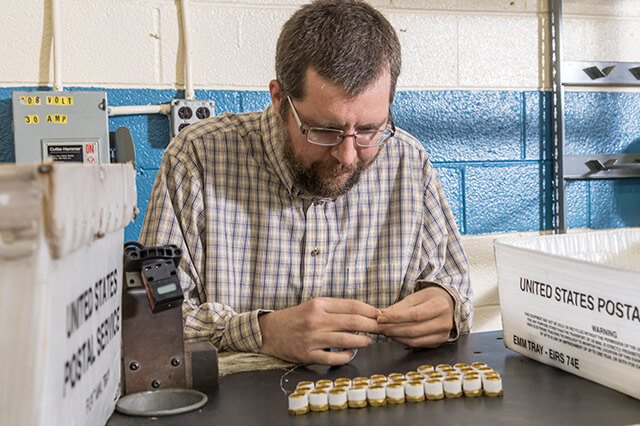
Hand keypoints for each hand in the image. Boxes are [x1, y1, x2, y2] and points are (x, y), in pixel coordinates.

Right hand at [258, 297, 379, 364]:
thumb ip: (336, 309)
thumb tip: (363, 313)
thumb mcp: (314, 306)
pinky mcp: (307, 354)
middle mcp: (316, 320)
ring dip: (362, 341)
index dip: (370, 310)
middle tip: (382, 328)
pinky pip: (333, 357)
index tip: (380, 314)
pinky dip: (346, 355)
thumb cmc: (296, 318)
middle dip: (372, 325)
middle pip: (353, 321)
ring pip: (346, 340)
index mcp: (319, 305)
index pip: (352, 305)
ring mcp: (312, 338)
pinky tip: (351, 352)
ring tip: (369, 341)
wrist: (270, 331)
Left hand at [377, 285, 453, 347]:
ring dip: (396, 337)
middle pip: (414, 330)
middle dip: (393, 329)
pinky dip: (403, 341)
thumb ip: (399, 307)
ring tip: (385, 330)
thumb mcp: (416, 296)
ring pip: (414, 340)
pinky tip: (395, 335)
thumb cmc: (431, 298)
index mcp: (440, 305)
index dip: (396, 318)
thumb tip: (381, 314)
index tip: (380, 318)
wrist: (448, 304)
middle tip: (379, 326)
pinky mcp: (439, 343)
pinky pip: (418, 345)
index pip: (415, 314)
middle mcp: (445, 322)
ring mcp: (443, 334)